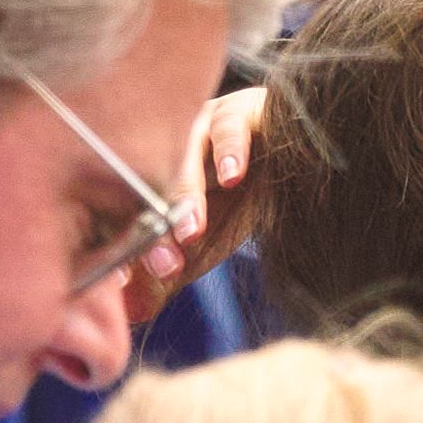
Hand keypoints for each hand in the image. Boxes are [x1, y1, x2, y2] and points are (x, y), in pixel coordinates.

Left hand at [128, 81, 273, 319]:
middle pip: (149, 181)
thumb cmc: (238, 197)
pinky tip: (234, 176)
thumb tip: (126, 314)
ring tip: (191, 230)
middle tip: (164, 265)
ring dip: (186, 193)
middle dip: (155, 227)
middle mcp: (165, 144)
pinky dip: (232, 149)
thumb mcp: (203, 245)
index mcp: (145, 173)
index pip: (125, 210)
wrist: (297, 155)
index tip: (125, 283)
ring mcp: (200, 122)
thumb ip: (166, 275)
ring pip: (184, 153)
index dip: (126, 246)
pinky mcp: (241, 108)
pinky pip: (231, 125)